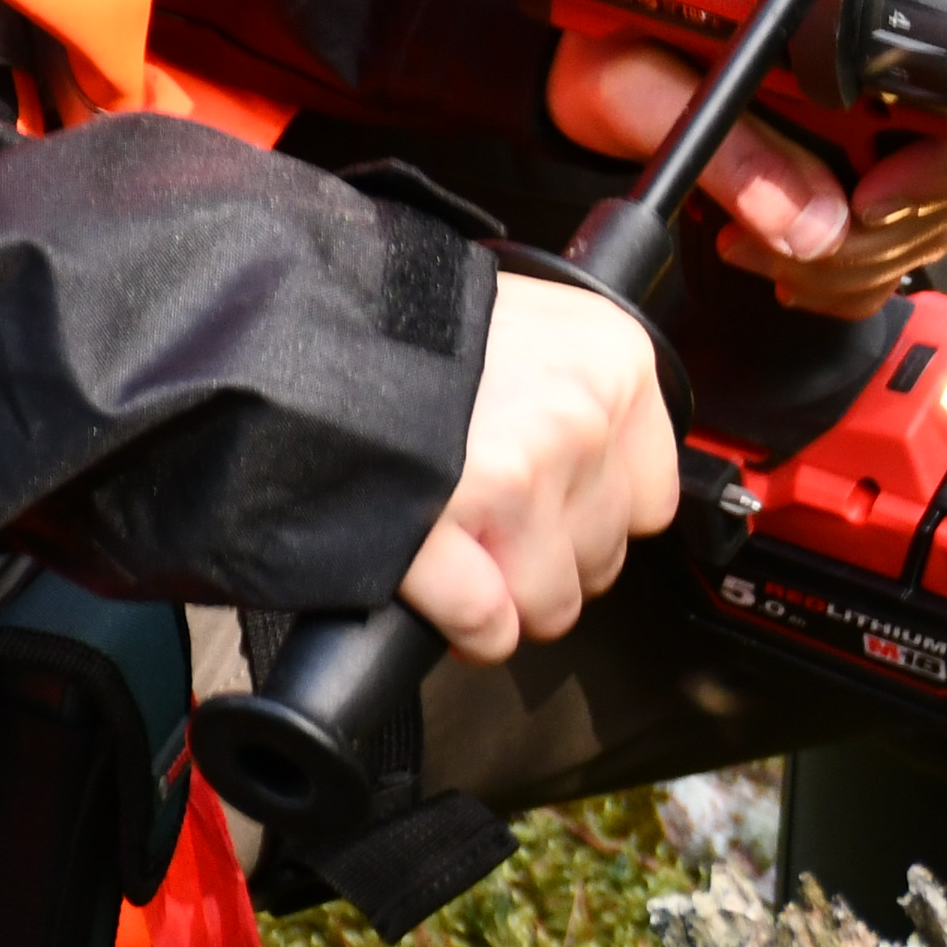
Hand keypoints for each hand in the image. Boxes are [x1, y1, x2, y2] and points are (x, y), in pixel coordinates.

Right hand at [397, 273, 678, 662]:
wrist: (293, 319)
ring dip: (509, 602)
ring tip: (468, 567)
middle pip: (603, 558)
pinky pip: (488, 621)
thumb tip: (601, 483)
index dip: (596, 520)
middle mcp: (578, 418)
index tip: (561, 519)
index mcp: (611, 362)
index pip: (652, 499)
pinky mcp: (447, 528)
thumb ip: (576, 395)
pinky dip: (467, 627)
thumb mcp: (529, 326)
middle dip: (549, 564)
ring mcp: (517, 477)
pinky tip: (446, 603)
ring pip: (551, 603)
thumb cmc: (405, 321)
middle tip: (498, 540)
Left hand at [548, 32, 946, 319]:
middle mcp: (869, 97)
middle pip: (940, 192)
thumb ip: (734, 150)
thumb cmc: (607, 51)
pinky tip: (781, 265)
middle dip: (866, 242)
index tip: (866, 205)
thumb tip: (807, 222)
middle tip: (781, 242)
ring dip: (843, 268)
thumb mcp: (650, 87)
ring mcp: (861, 148)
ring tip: (757, 248)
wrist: (576, 78)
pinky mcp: (839, 190)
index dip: (932, 171)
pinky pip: (881, 262)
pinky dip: (838, 284)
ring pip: (912, 237)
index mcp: (842, 48)